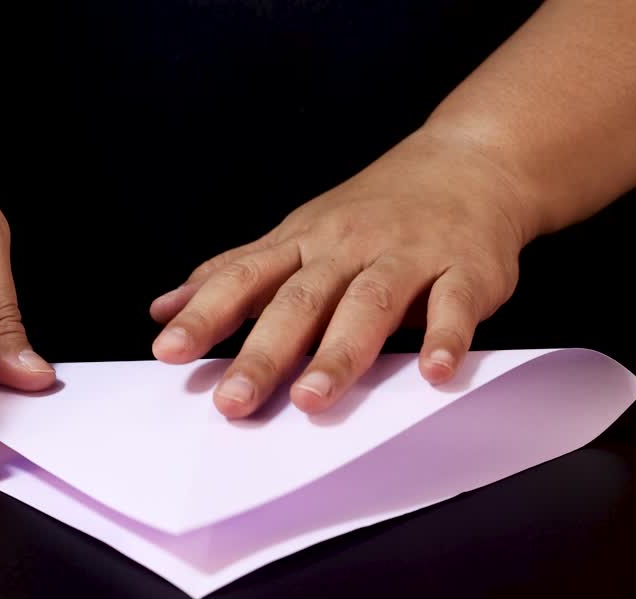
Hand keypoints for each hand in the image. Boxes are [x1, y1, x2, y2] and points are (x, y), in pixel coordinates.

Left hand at [150, 126, 532, 417]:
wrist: (472, 161)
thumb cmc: (376, 210)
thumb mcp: (298, 232)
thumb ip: (237, 274)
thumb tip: (163, 309)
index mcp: (305, 242)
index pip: (245, 280)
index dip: (205, 315)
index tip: (168, 353)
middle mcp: (350, 247)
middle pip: (300, 301)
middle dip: (263, 353)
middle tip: (233, 401)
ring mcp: (409, 256)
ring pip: (368, 305)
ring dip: (339, 353)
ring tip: (311, 399)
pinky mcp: (464, 270)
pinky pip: (454, 305)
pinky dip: (444, 338)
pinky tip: (431, 373)